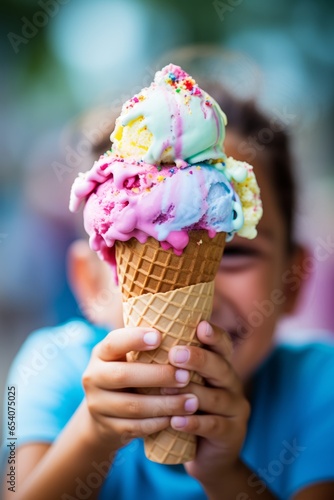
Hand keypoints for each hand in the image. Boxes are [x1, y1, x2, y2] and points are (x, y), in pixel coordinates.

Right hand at [81, 327, 199, 450]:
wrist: (104, 415)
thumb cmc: (129, 374)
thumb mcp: (129, 357)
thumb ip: (148, 346)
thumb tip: (194, 325)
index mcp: (101, 353)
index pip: (114, 342)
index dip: (134, 339)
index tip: (159, 336)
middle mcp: (94, 377)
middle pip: (123, 376)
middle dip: (157, 376)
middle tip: (186, 375)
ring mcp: (98, 404)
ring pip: (133, 406)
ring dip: (165, 404)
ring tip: (192, 401)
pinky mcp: (108, 428)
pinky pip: (136, 427)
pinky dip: (159, 423)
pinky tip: (178, 419)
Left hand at [166, 321, 249, 486]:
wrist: (207, 456)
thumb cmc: (187, 410)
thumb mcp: (184, 385)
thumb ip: (173, 365)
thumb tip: (141, 338)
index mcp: (221, 367)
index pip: (222, 346)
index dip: (214, 335)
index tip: (200, 325)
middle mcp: (232, 384)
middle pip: (221, 367)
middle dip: (198, 359)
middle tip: (175, 353)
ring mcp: (236, 409)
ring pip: (216, 397)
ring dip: (191, 392)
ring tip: (166, 389)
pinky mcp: (231, 435)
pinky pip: (214, 427)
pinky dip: (194, 424)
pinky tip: (176, 421)